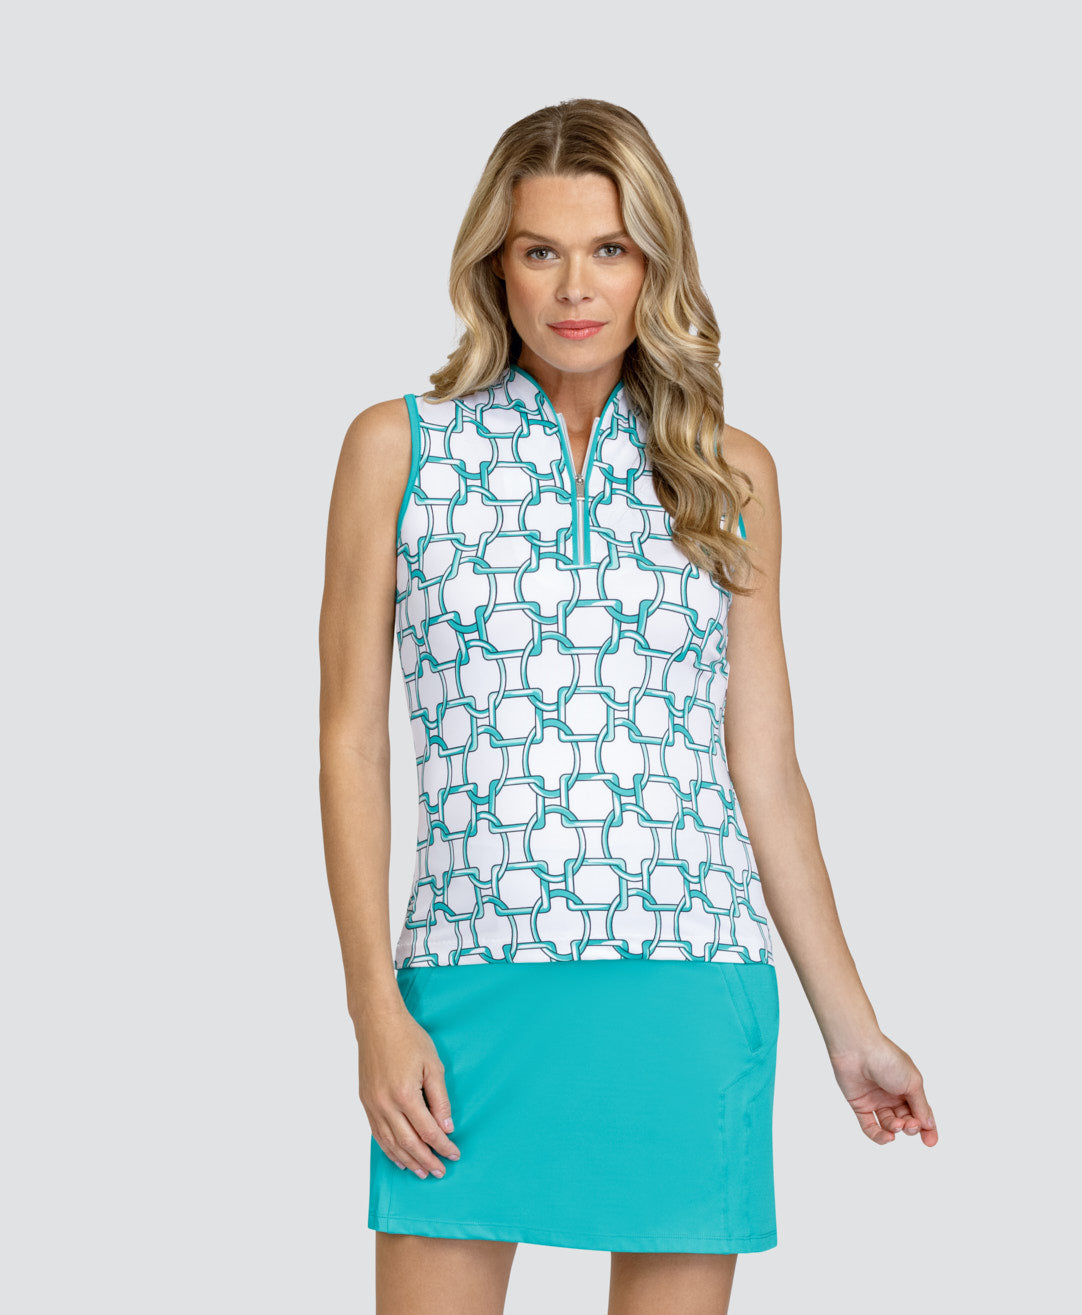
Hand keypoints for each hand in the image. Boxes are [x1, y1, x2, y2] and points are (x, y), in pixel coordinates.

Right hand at [356, 1003, 461, 1177]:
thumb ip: (440, 1098)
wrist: (377, 1022)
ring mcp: (373, 1105)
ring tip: (422, 1173)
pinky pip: (377, 1134)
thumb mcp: (433, 1065)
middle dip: (427, 1160)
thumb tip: (446, 1127)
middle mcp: (386, 1104)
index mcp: (405, 1094)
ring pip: (391, 1143)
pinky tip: (399, 1158)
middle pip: (409, 1143)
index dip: (443, 1146)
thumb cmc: (408, 1038)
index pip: (428, 1131)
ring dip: (408, 1160)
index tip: (455, 1155)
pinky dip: (389, 1150)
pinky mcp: (366, 1102)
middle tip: (440, 1172)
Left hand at [828, 1032, 937, 1146]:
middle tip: (911, 1125)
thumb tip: (929, 1125)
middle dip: (911, 1127)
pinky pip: (870, 1126)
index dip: (927, 1127)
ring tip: (898, 1125)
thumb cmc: (888, 1060)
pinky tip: (888, 1137)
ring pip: (889, 1125)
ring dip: (895, 1129)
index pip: (920, 1111)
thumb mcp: (912, 1083)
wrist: (858, 1050)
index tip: (930, 1142)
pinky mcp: (860, 1105)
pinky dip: (879, 1135)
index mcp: (908, 1086)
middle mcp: (892, 1094)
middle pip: (906, 1120)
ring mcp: (876, 1100)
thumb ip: (921, 1106)